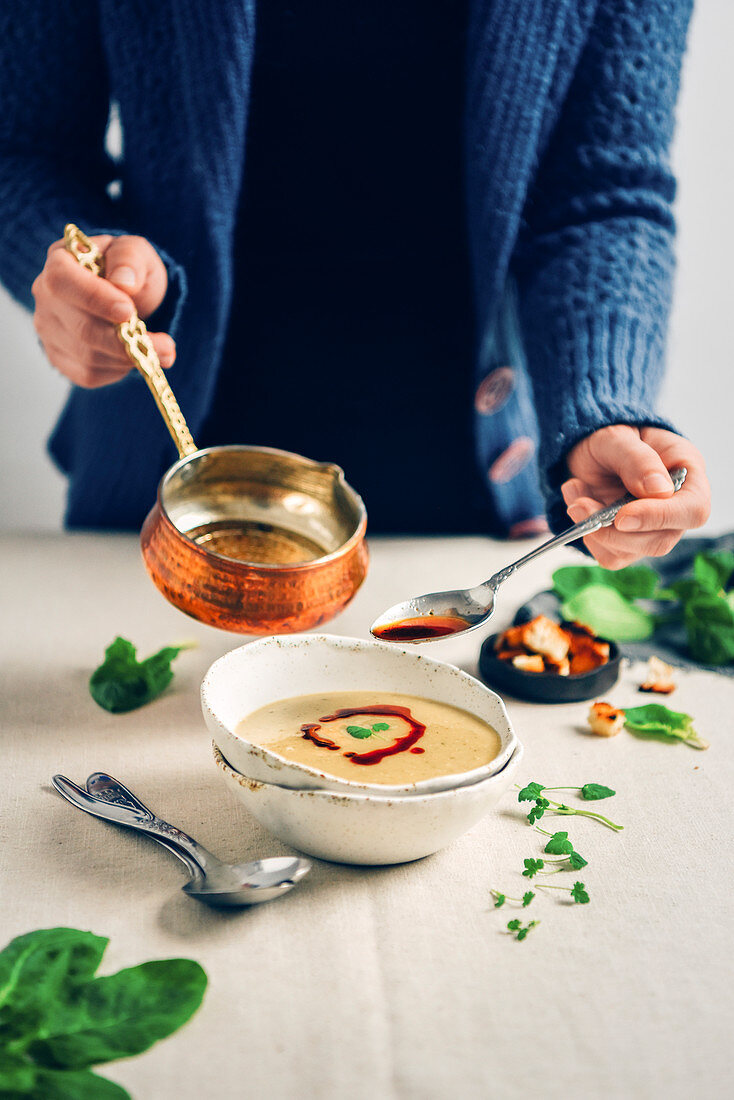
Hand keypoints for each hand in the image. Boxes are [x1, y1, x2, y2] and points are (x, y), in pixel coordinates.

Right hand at [32, 234, 175, 386]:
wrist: (129, 298)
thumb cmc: (129, 271)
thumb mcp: (136, 253)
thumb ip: (129, 259)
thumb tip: (124, 282)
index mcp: (59, 261)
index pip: (63, 280)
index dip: (95, 298)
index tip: (129, 311)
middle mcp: (46, 298)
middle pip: (81, 328)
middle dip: (125, 340)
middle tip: (165, 346)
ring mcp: (49, 331)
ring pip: (88, 356)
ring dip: (129, 358)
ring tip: (162, 351)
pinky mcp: (60, 359)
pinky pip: (90, 374)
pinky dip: (119, 370)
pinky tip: (134, 356)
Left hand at [562, 425, 710, 567]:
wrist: (588, 448)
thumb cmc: (610, 437)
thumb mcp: (617, 437)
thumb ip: (637, 460)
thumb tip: (659, 490)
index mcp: (687, 474)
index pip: (693, 510)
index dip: (660, 518)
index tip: (622, 516)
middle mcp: (676, 506)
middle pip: (660, 540)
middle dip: (614, 530)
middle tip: (580, 504)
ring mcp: (652, 528)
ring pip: (631, 553)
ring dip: (595, 531)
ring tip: (575, 495)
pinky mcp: (628, 541)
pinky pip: (610, 556)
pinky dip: (587, 535)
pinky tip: (578, 505)